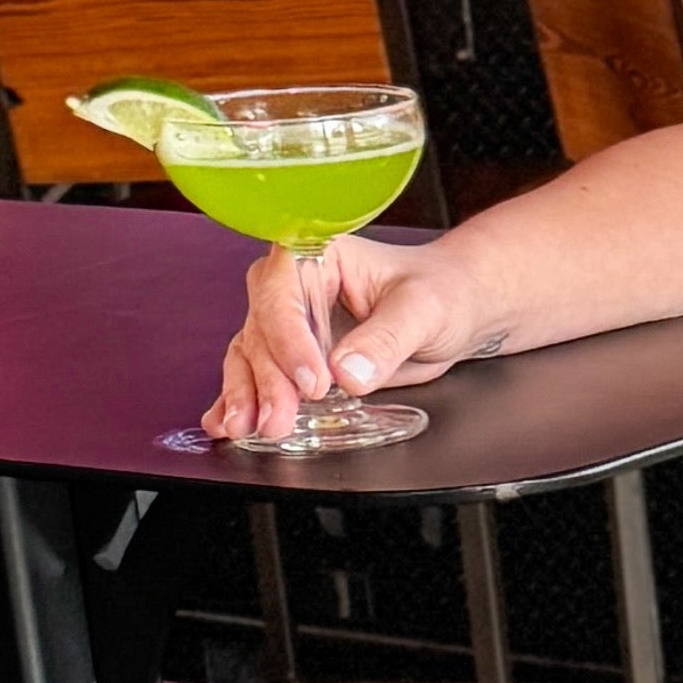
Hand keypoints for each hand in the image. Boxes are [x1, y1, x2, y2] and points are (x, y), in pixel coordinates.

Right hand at [204, 231, 508, 445]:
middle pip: (262, 328)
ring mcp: (290, 320)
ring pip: (252, 354)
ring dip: (247, 393)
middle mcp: (294, 283)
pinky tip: (228, 422)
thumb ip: (385, 340)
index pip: (284, 293)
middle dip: (269, 379)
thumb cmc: (441, 292)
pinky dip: (242, 398)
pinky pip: (257, 373)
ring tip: (247, 428)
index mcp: (320, 254)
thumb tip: (347, 374)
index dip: (291, 339)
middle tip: (279, 420)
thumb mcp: (423, 312)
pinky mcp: (292, 353)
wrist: (454, 309)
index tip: (314, 383)